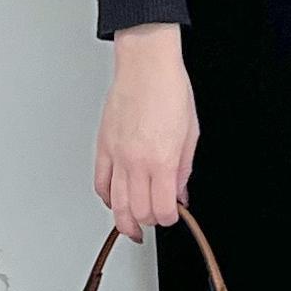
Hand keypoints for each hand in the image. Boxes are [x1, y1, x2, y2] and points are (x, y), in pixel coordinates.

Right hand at [94, 23, 198, 241]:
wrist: (146, 64)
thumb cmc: (169, 91)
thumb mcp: (190, 136)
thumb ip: (183, 171)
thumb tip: (180, 194)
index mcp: (161, 161)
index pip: (163, 210)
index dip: (170, 218)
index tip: (173, 214)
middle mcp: (136, 161)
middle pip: (138, 212)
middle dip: (148, 222)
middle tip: (154, 219)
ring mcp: (117, 155)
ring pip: (115, 204)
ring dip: (124, 220)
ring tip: (131, 225)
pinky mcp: (103, 145)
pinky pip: (100, 183)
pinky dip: (106, 197)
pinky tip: (114, 200)